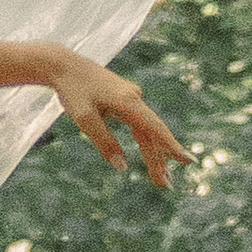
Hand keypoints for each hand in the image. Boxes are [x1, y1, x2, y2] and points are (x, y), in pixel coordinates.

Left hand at [45, 47, 188, 189]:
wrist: (64, 65)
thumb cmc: (73, 91)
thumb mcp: (85, 120)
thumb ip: (105, 143)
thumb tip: (122, 167)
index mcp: (128, 102)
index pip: (155, 128)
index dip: (171, 146)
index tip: (187, 160)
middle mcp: (135, 98)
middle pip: (152, 133)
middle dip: (160, 160)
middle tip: (166, 186)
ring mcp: (131, 98)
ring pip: (147, 130)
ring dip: (153, 153)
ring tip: (160, 178)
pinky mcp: (125, 99)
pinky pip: (139, 124)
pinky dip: (144, 141)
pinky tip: (149, 155)